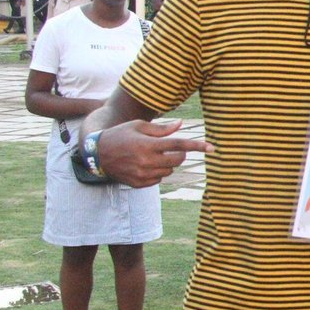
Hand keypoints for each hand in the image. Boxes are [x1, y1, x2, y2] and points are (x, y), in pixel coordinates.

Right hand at [97, 119, 211, 186]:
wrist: (97, 154)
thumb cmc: (120, 135)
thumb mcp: (139, 126)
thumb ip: (162, 128)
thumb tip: (181, 125)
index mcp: (148, 145)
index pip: (179, 145)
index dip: (197, 146)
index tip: (212, 148)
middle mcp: (146, 161)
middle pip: (178, 160)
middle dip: (179, 154)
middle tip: (169, 148)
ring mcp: (142, 174)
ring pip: (170, 170)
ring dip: (167, 163)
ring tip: (151, 155)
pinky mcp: (139, 184)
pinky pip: (159, 178)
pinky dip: (158, 172)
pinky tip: (145, 165)